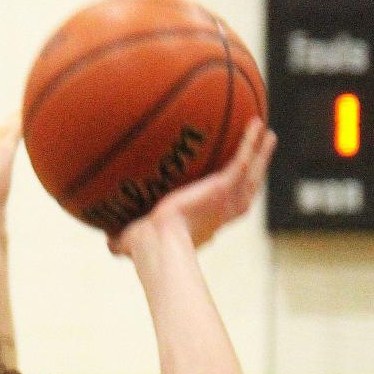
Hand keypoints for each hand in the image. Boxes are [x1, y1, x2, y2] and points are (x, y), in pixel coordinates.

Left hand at [109, 118, 276, 253]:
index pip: (222, 209)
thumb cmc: (144, 248)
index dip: (228, 198)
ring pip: (250, 173)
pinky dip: (251, 143)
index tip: (228, 186)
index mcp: (203, 225)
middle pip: (246, 189)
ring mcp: (224, 201)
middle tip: (260, 153)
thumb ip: (121, 241)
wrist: (157, 244)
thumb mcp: (132, 241)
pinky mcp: (223, 187)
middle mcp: (219, 214)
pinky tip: (256, 125)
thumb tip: (106, 244)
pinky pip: (242, 160)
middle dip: (254, 170)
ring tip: (267, 134)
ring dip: (260, 153)